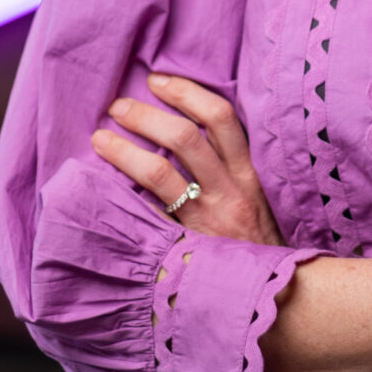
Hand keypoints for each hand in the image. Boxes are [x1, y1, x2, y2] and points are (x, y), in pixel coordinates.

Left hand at [93, 73, 284, 245]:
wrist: (271, 290)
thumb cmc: (259, 240)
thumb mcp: (259, 196)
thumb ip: (232, 165)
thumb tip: (191, 126)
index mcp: (249, 171)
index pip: (220, 117)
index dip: (185, 92)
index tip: (157, 80)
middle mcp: (230, 190)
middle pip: (184, 137)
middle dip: (145, 116)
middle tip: (118, 106)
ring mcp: (207, 219)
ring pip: (160, 173)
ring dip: (124, 151)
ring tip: (100, 139)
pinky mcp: (187, 246)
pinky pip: (150, 215)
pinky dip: (123, 198)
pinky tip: (101, 189)